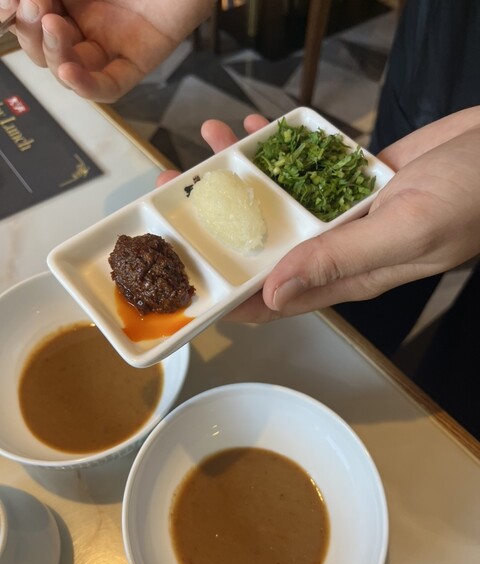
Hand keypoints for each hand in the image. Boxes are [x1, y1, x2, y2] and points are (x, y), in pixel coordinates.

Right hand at [2, 0, 214, 101]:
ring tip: (52, 24)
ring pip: (71, 70)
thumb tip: (10, 5)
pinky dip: (87, 86)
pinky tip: (69, 73)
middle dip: (30, 32)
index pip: (28, 19)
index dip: (13, 17)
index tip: (6, 5)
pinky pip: (109, 87)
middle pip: (43, 49)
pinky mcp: (139, 59)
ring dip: (53, 53)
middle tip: (32, 5)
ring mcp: (111, 42)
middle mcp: (86, 19)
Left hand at [159, 107, 479, 322]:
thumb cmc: (469, 197)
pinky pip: (305, 168)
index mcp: (350, 274)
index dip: (234, 295)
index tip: (192, 283)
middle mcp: (341, 248)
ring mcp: (346, 212)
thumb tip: (275, 292)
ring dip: (244, 178)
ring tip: (207, 147)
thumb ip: (338, 261)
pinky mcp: (353, 178)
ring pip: (283, 202)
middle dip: (222, 227)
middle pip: (270, 246)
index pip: (279, 297)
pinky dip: (280, 150)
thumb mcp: (402, 232)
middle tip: (179, 199)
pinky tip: (255, 129)